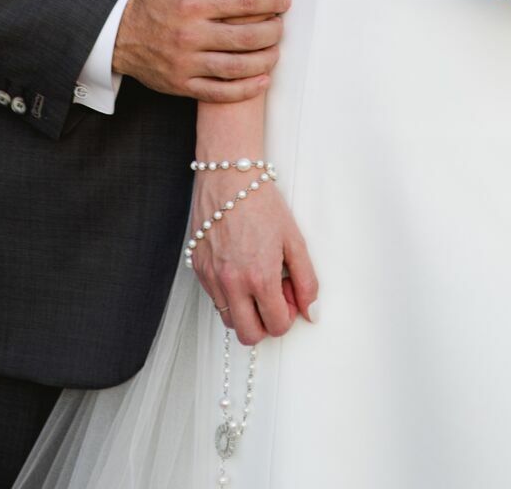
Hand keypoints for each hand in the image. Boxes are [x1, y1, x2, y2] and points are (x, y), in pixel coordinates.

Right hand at [112, 0, 289, 101]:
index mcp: (191, 4)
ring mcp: (186, 63)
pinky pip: (220, 93)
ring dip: (264, 60)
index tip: (285, 1)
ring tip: (276, 51)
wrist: (118, 35)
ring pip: (236, 67)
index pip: (242, 2)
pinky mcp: (183, 85)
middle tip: (282, 27)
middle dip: (272, 32)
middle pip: (245, 38)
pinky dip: (246, 89)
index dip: (270, 2)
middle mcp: (190, 35)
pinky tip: (263, 79)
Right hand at [189, 173, 318, 345]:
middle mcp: (231, 282)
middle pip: (248, 335)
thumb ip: (307, 280)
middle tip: (273, 295)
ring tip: (254, 279)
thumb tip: (312, 311)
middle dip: (265, 323)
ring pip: (228, 319)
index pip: (276, 326)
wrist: (229, 176)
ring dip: (244, 310)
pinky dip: (228, 293)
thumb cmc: (261, 202)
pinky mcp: (197, 267)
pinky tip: (238, 267)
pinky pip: (214, 297)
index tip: (289, 294)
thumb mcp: (294, 240)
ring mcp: (211, 277)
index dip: (288, 315)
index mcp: (259, 277)